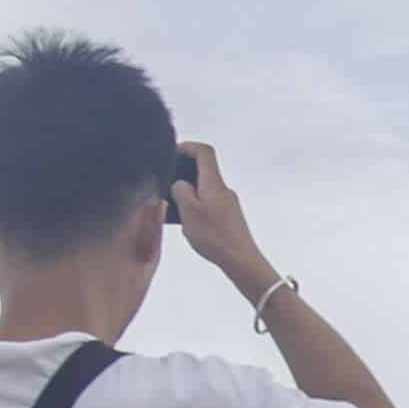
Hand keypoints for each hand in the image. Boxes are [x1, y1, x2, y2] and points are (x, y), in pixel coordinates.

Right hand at [165, 143, 272, 287]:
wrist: (241, 260)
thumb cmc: (215, 237)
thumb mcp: (188, 211)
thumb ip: (180, 191)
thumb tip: (180, 184)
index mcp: (214, 183)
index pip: (204, 152)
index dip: (187, 147)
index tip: (173, 152)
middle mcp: (223, 190)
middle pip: (204, 170)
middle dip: (184, 173)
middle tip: (167, 182)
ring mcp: (228, 204)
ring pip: (205, 189)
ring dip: (189, 193)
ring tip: (175, 208)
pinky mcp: (229, 217)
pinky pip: (209, 204)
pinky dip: (196, 207)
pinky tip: (188, 224)